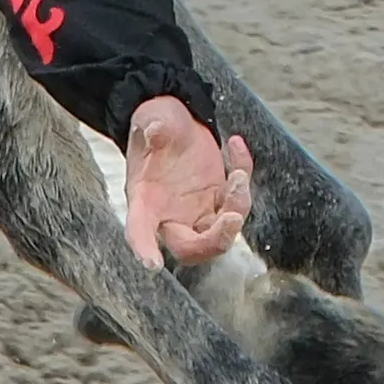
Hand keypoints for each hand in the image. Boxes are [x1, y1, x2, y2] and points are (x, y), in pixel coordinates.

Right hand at [122, 97, 253, 269]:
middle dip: (214, 242)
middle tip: (232, 218)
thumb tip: (157, 130)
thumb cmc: (155, 124)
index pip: (140, 230)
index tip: (152, 265)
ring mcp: (197, 211)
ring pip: (221, 233)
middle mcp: (170, 214)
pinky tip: (235, 144)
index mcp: (145, 200)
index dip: (144, 248)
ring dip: (237, 208)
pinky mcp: (219, 201)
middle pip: (190, 248)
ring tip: (239, 172)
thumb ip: (152, 126)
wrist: (174, 121)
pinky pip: (238, 202)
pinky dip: (243, 177)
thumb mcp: (151, 117)